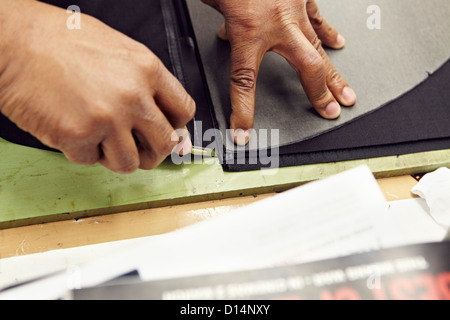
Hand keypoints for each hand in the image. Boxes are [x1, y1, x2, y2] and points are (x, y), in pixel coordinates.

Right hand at [0, 0, 194, 172]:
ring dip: (115, 156)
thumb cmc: (58, 40)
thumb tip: (164, 117)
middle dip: (151, 151)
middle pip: (165, 144)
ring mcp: (107, 118)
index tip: (166, 132)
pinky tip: (72, 129)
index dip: (176, 127)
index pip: (184, 111)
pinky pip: (91, 161)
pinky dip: (82, 151)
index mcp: (147, 70)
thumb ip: (145, 83)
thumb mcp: (117, 50)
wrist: (12, 40)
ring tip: (99, 137)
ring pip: (130, 163)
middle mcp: (133, 96)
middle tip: (136, 145)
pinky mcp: (78, 137)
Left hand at [202, 0, 356, 144]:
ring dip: (335, 73)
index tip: (243, 131)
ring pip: (320, 48)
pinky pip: (317, 19)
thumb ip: (221, 22)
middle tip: (328, 113)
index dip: (243, 110)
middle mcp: (277, 24)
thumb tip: (223, 32)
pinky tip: (338, 43)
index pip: (243, 81)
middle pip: (305, 68)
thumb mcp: (215, 0)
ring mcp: (294, 11)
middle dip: (318, 93)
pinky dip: (327, 33)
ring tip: (346, 94)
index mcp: (248, 29)